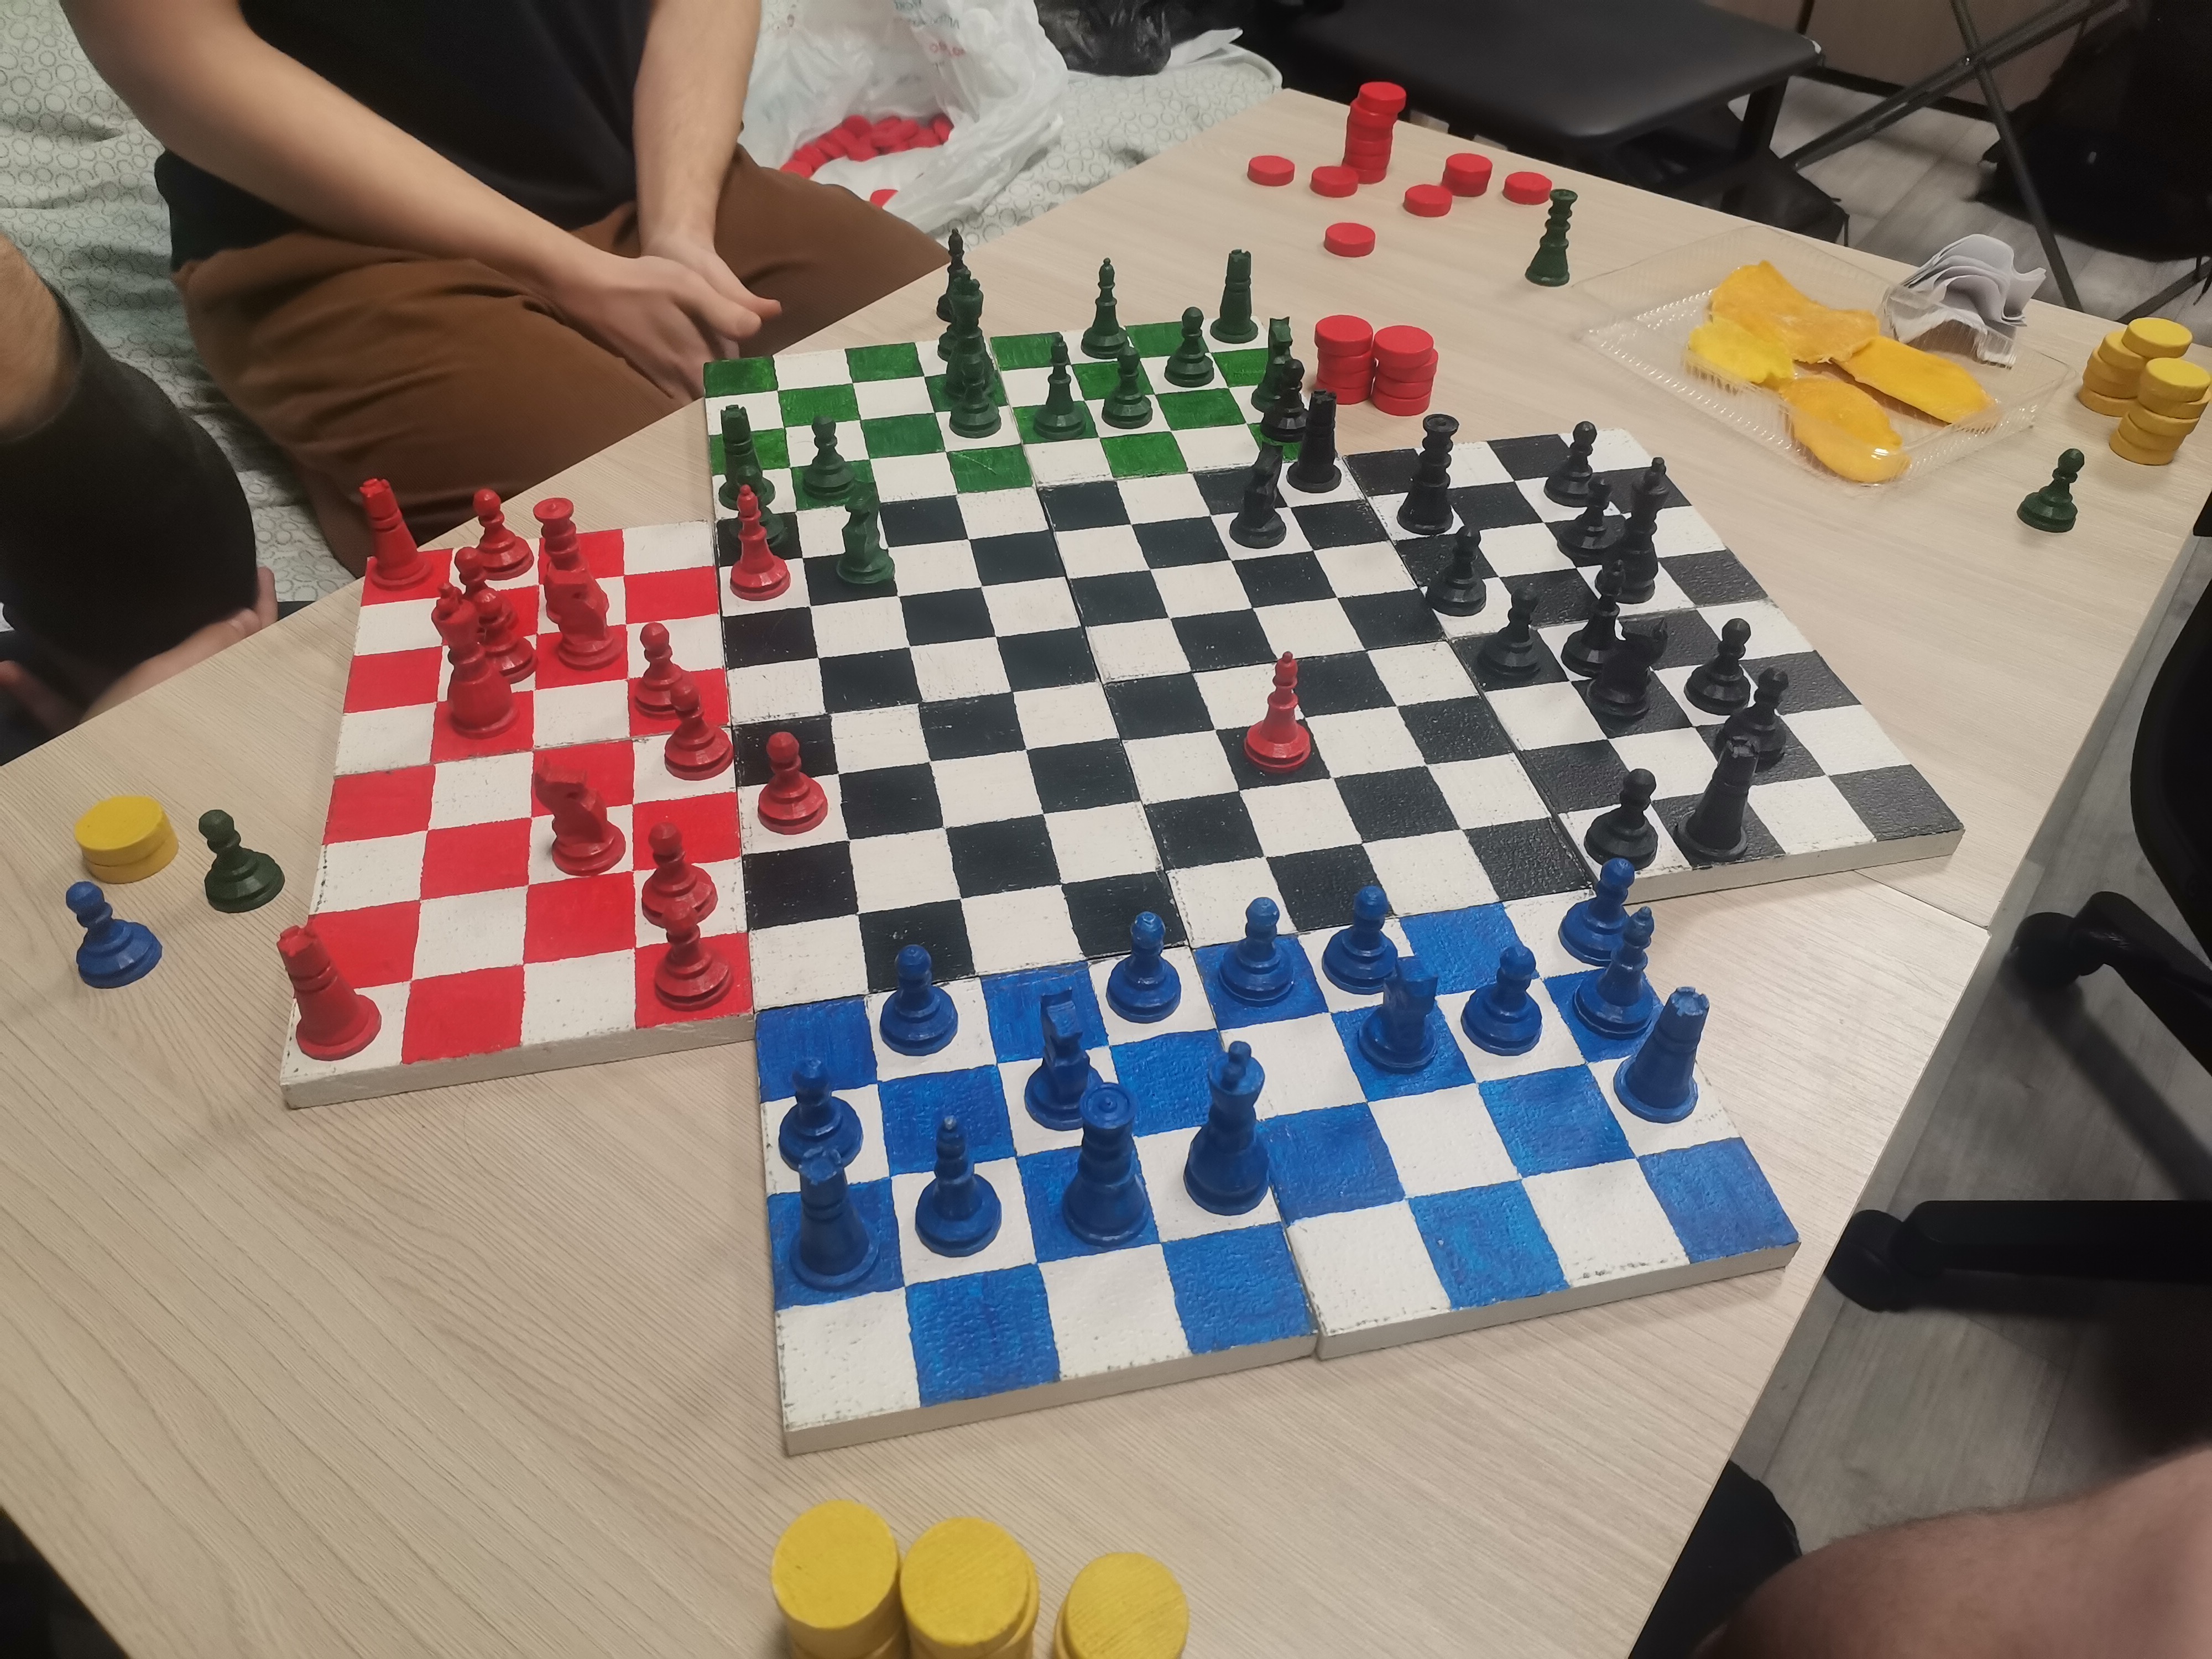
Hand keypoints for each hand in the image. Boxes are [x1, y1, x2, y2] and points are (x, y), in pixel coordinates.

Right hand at [0, 567, 276, 734]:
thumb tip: (250, 617)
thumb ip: (214, 645)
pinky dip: (37, 692)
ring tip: (79, 612)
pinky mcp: (94, 740)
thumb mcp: (180, 673)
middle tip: (186, 582)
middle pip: (192, 658)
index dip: (261, 606)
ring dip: (93, 653)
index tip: (259, 571)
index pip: (253, 641)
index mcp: (212, 688)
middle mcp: (180, 705)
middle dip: (187, 627)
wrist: (103, 788)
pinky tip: (5, 671)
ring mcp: (136, 723)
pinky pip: (66, 710)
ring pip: (119, 682)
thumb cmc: (149, 721)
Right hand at [539, 242, 774, 399]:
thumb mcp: (690, 285)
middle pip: (718, 400)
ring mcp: (662, 380)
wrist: (590, 290)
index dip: (755, 391)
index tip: (769, 391)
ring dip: (716, 398)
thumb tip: (756, 327)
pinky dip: (696, 393)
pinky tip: (704, 378)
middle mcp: (680, 379)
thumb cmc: (642, 283)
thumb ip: (725, 310)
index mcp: (697, 361)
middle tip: (758, 398)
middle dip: (737, 400)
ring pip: (698, 401)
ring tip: (737, 394)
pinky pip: (680, 395)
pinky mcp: (649, 376)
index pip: (736, 389)